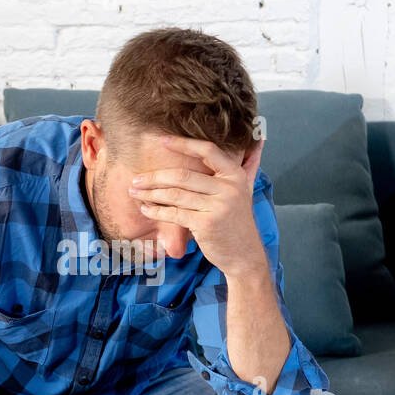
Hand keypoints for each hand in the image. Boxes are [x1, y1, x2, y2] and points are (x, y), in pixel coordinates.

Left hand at [129, 136, 267, 277]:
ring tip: (135, 192)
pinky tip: (146, 209)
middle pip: (183, 175)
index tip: (162, 141)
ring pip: (175, 195)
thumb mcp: (247, 190)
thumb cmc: (239, 222)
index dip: (183, 144)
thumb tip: (260, 139)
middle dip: (155, 177)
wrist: (245, 255)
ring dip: (151, 193)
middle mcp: (228, 188)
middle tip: (136, 179)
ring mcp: (217, 207)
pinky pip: (174, 214)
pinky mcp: (205, 224)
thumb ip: (250, 165)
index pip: (207, 151)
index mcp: (236, 176)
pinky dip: (156, 211)